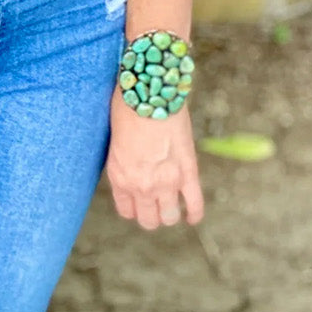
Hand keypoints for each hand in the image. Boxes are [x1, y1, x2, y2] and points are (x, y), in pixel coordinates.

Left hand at [105, 85, 203, 229]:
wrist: (149, 91)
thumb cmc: (128, 106)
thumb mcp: (116, 139)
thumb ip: (125, 159)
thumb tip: (134, 163)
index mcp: (120, 176)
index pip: (127, 210)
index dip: (134, 207)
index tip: (139, 200)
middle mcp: (141, 185)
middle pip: (149, 220)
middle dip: (152, 214)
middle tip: (155, 203)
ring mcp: (166, 182)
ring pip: (170, 216)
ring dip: (171, 213)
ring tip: (171, 204)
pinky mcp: (188, 172)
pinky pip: (194, 202)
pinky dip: (195, 212)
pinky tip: (193, 215)